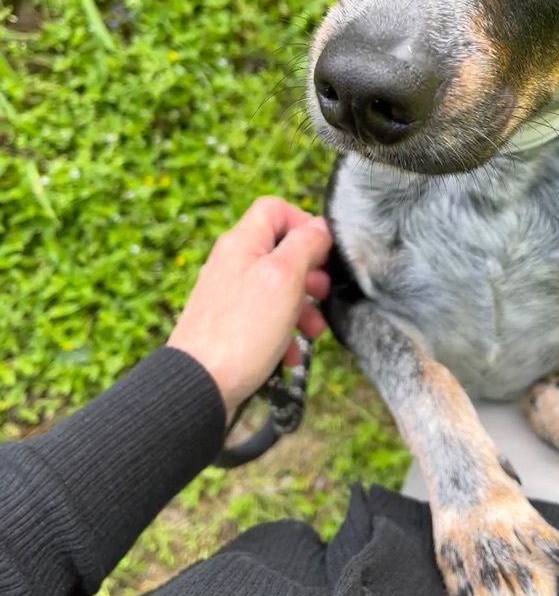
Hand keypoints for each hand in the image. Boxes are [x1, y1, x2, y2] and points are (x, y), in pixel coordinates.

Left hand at [167, 197, 332, 423]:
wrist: (199, 386)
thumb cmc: (242, 330)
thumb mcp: (284, 278)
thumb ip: (305, 245)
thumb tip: (319, 227)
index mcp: (242, 243)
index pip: (275, 209)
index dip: (304, 223)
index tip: (322, 252)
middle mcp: (233, 264)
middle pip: (281, 251)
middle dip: (309, 273)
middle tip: (322, 294)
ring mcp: (229, 295)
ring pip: (277, 288)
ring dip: (302, 308)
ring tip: (313, 332)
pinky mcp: (229, 326)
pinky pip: (265, 319)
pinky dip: (283, 333)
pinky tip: (290, 355)